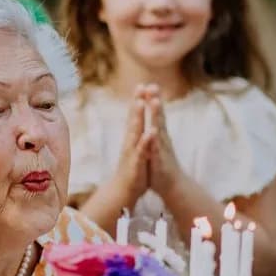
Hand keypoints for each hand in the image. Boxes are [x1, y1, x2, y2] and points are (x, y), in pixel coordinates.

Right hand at [111, 87, 153, 206]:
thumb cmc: (133, 168)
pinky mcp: (136, 163)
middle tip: (140, 86)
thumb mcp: (135, 149)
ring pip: (135, 131)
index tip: (141, 84)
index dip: (138, 100)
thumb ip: (136, 134)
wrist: (125, 190)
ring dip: (138, 117)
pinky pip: (142, 150)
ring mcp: (132, 151)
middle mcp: (131, 141)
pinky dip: (145, 141)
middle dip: (137, 102)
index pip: (135, 116)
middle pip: (134, 118)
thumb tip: (136, 121)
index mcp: (133, 137)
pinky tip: (150, 132)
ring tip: (141, 102)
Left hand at [142, 86, 182, 197]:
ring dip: (157, 115)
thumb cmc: (162, 164)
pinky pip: (156, 148)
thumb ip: (158, 128)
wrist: (173, 185)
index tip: (147, 84)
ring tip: (154, 102)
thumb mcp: (158, 144)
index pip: (155, 114)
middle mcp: (161, 138)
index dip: (151, 99)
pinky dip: (154, 140)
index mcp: (158, 134)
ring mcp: (161, 148)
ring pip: (158, 129)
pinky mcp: (159, 160)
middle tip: (153, 85)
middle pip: (159, 116)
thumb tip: (156, 115)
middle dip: (155, 101)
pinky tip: (152, 132)